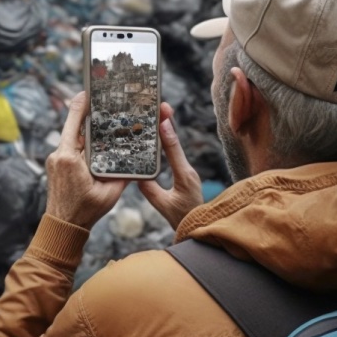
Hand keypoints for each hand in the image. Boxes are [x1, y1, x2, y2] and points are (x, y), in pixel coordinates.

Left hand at [44, 93, 127, 229]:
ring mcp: (55, 160)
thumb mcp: (110, 191)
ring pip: (72, 138)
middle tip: (101, 102)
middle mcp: (59, 155)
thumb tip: (137, 158)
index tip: (88, 90)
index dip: (82, 104)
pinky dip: (81, 143)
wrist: (64, 227)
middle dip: (88, 115)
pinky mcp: (56, 165)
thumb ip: (123, 174)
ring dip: (86, 131)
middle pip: (74, 128)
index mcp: (69, 158)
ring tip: (101, 121)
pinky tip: (94, 142)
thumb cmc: (86, 211)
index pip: (75, 122)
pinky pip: (70, 148)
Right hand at [138, 102, 202, 230]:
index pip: (174, 150)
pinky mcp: (185, 175)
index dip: (166, 133)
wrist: (201, 230)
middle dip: (167, 125)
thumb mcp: (164, 207)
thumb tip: (135, 177)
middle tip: (161, 107)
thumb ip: (151, 191)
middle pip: (175, 143)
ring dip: (166, 133)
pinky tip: (158, 137)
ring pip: (175, 148)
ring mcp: (188, 172)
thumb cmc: (185, 220)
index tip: (162, 117)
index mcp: (184, 176)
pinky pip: (174, 156)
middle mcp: (188, 171)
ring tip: (157, 115)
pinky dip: (166, 144)